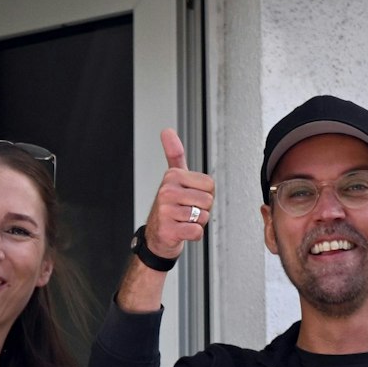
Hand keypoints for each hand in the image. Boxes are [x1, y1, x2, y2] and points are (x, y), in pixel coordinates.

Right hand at [139, 128, 213, 259]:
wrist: (157, 235)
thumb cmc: (170, 206)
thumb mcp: (173, 178)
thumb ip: (174, 153)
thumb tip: (167, 131)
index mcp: (172, 176)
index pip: (209, 184)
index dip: (204, 194)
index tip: (189, 197)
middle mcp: (167, 191)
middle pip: (208, 200)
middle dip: (202, 209)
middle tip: (186, 211)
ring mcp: (166, 211)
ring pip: (203, 216)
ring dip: (197, 222)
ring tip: (183, 220)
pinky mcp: (168, 230)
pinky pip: (196, 231)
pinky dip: (193, 235)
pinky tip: (181, 230)